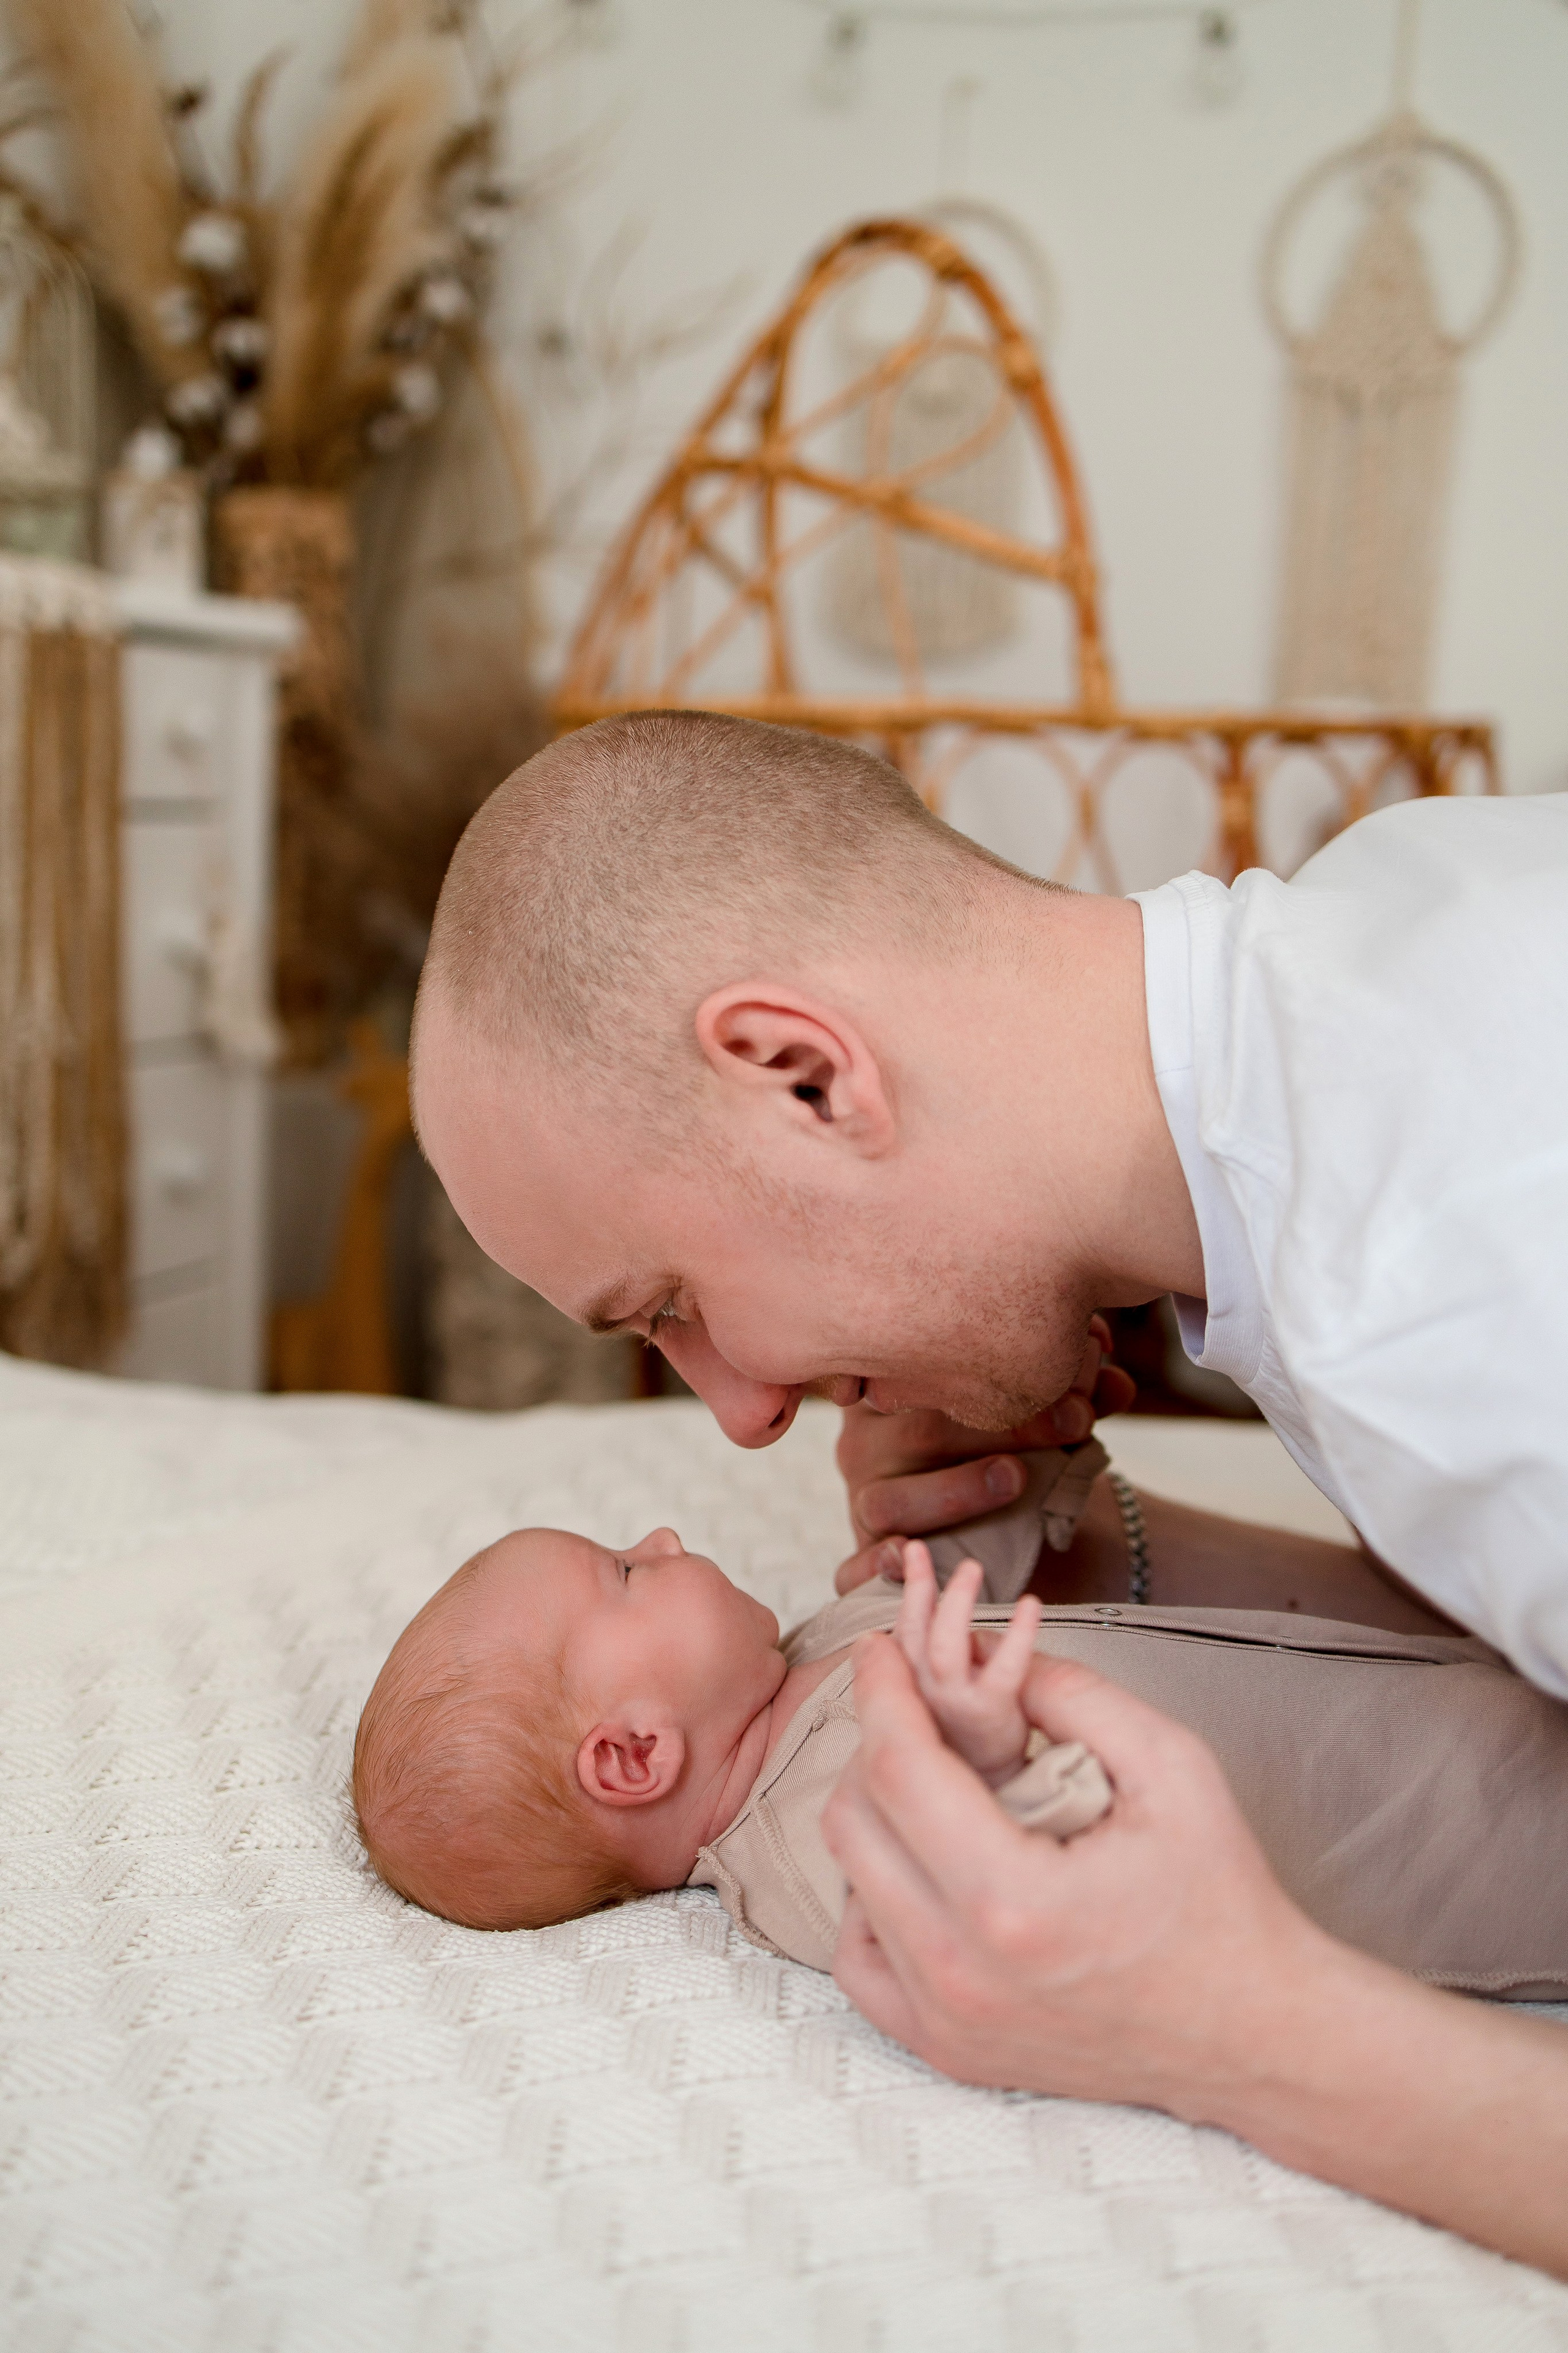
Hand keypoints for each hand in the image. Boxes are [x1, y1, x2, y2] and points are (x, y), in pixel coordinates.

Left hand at [823, 1633, 1323, 2108]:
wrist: (1253, 2032)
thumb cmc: (1222, 1900)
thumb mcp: (1171, 1767)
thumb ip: (1072, 1693)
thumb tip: (977, 1650)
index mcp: (1015, 1901)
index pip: (898, 1770)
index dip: (879, 1693)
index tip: (876, 1648)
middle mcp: (963, 1972)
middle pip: (854, 1823)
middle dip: (876, 1747)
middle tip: (920, 1717)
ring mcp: (947, 2022)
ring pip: (849, 1885)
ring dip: (878, 1819)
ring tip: (938, 1791)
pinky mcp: (947, 2051)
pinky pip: (859, 1960)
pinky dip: (872, 1902)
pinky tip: (926, 1871)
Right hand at [835, 1313, 1135, 1594]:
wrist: (983, 1523)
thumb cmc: (1003, 1451)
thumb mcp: (1041, 1418)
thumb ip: (1076, 1396)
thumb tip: (1117, 1384)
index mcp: (897, 1390)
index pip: (934, 1370)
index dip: (1002, 1372)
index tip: (1079, 1374)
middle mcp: (867, 1442)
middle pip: (920, 1431)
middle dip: (1004, 1429)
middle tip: (1074, 1422)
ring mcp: (860, 1501)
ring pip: (886, 1499)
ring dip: (953, 1490)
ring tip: (1016, 1479)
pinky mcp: (861, 1559)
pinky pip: (853, 1567)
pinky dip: (878, 1564)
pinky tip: (912, 1555)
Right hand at [892, 1542, 1040, 1786]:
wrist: (990, 1787)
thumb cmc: (963, 1733)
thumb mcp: (931, 1691)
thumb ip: (922, 1651)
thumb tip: (914, 1610)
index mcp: (911, 1683)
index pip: (902, 1632)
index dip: (910, 1590)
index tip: (914, 1550)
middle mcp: (925, 1693)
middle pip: (912, 1636)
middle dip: (916, 1590)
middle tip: (922, 1551)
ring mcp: (955, 1705)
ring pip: (944, 1648)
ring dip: (954, 1604)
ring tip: (970, 1570)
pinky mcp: (991, 1715)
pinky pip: (1003, 1670)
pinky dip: (1017, 1636)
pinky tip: (1031, 1607)